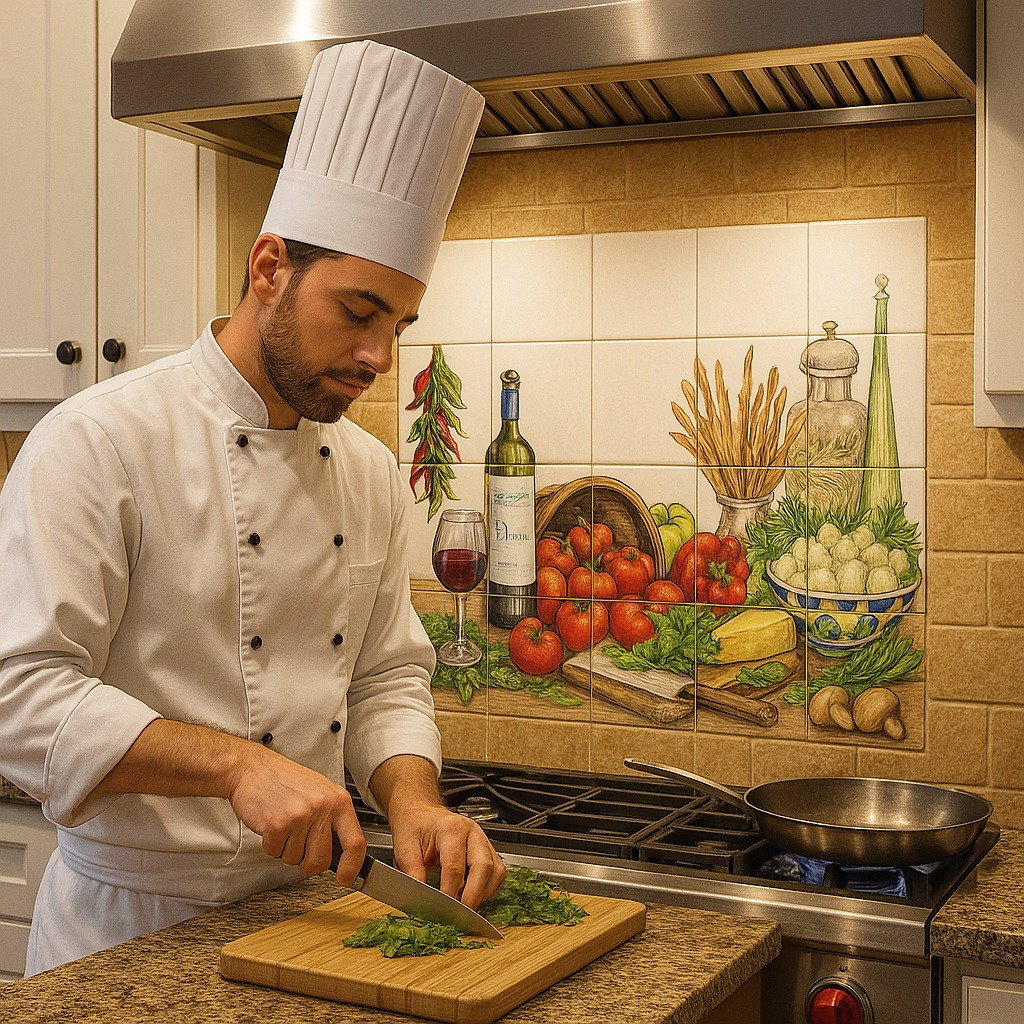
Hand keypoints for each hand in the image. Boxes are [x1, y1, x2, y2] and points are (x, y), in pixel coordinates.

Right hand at [226, 742, 366, 885]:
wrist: (252, 769)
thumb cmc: (286, 781)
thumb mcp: (321, 793)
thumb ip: (333, 820)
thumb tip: (342, 855)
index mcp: (339, 801)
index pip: (356, 842)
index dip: (352, 866)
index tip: (346, 878)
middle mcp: (323, 808)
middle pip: (321, 861)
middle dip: (307, 862)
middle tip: (298, 843)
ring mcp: (301, 816)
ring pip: (296, 860)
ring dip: (286, 850)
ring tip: (284, 825)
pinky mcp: (278, 825)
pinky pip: (276, 853)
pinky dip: (271, 845)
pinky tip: (271, 824)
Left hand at [388, 799, 505, 909]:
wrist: (421, 813)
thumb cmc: (414, 826)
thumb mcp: (404, 847)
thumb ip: (412, 872)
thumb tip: (421, 897)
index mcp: (451, 829)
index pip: (455, 867)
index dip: (450, 893)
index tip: (442, 911)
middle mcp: (472, 832)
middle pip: (483, 867)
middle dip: (473, 896)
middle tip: (459, 916)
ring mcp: (483, 840)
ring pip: (496, 871)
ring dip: (484, 894)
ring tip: (466, 908)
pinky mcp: (488, 849)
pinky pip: (497, 873)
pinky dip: (489, 889)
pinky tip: (474, 896)